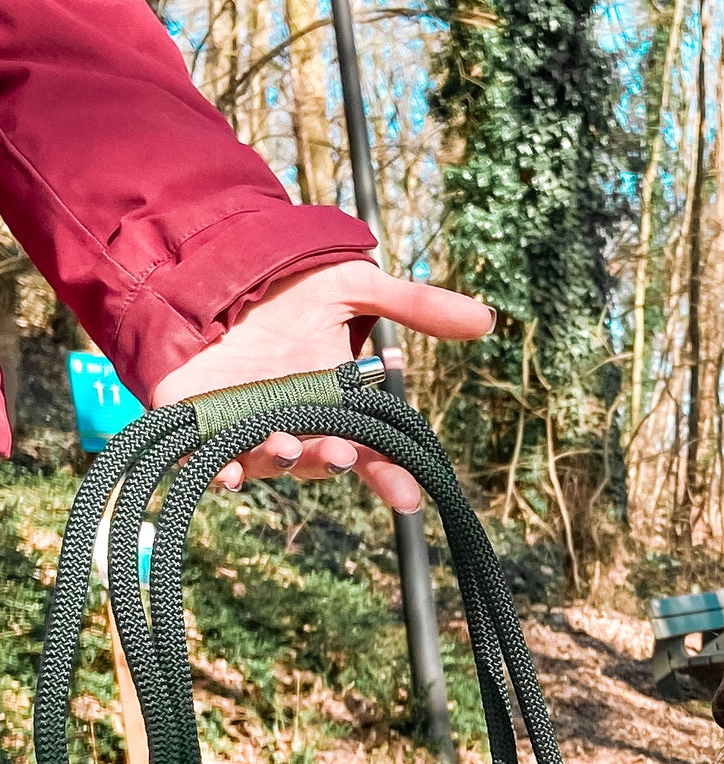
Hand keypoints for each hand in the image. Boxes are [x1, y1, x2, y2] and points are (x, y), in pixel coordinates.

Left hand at [152, 262, 493, 510]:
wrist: (213, 267)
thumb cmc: (287, 287)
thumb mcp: (355, 289)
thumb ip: (415, 306)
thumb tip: (486, 319)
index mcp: (335, 407)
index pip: (371, 453)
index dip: (391, 478)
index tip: (409, 496)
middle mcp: (296, 424)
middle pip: (322, 462)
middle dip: (332, 462)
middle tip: (339, 452)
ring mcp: (247, 427)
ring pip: (271, 464)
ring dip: (282, 462)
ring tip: (287, 442)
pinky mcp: (199, 422)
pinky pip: (208, 463)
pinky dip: (219, 473)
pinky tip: (227, 475)